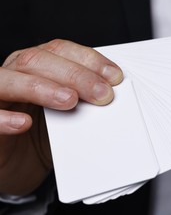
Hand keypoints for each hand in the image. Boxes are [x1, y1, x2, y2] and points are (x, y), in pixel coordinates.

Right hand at [0, 39, 122, 194]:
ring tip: (69, 101)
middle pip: (37, 60)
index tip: (115, 77)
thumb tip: (113, 95)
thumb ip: (83, 100)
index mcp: (36, 65)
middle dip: (75, 75)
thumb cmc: (45, 132)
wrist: (19, 164)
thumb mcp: (70, 114)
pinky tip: (24, 123)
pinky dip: (3, 118)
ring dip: (41, 88)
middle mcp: (13, 74)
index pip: (60, 50)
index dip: (88, 59)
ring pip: (8, 80)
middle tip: (102, 94)